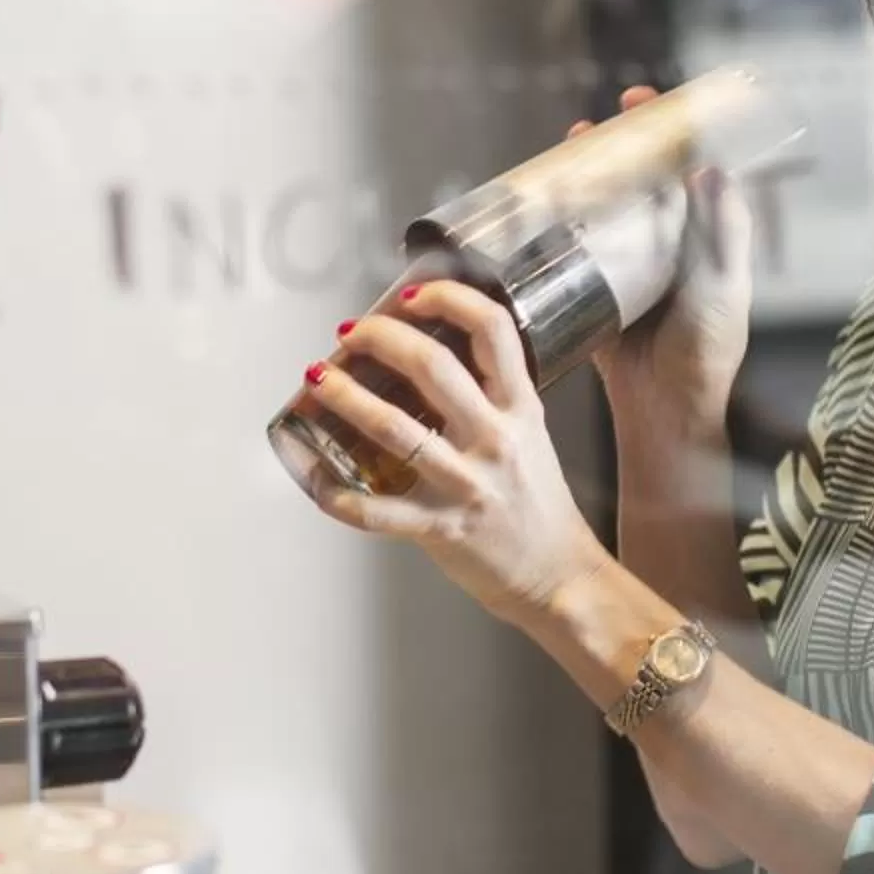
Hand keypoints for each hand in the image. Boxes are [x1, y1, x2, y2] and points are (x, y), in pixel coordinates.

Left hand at [298, 281, 611, 624]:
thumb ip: (492, 396)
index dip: (448, 299)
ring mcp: (467, 484)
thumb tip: (431, 356)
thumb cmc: (538, 506)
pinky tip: (314, 478)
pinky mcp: (441, 528)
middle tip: (350, 333)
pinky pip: (376, 511)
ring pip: (393, 427)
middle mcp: (495, 439)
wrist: (559, 576)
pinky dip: (336, 494)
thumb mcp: (529, 434)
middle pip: (433, 365)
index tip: (411, 296)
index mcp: (519, 409)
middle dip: (380, 338)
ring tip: (317, 378)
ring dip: (344, 396)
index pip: (493, 329)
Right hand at [582, 86, 755, 443]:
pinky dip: (562, 218)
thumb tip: (710, 166)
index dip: (673, 131)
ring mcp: (631, 266)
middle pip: (644, 181)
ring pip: (608, 206)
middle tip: (597, 123)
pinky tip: (543, 199)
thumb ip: (720, 230)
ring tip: (569, 146)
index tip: (649, 103)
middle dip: (621, 146)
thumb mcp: (720, 286)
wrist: (663, 413)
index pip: (691, 169)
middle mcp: (669, 246)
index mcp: (706, 240)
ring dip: (589, 174)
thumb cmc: (704, 355)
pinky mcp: (597, 289)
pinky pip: (578, 245)